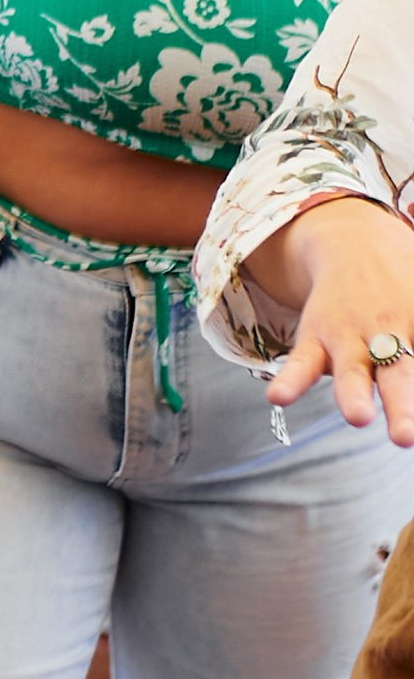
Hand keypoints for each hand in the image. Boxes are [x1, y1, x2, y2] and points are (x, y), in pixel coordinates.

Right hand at [256, 196, 413, 443]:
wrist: (352, 240)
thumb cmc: (410, 281)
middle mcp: (391, 330)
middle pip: (402, 374)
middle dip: (406, 407)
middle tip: (407, 438)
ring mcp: (351, 336)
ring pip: (351, 370)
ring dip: (351, 393)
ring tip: (357, 417)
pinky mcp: (316, 339)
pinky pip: (300, 361)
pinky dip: (290, 379)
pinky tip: (279, 398)